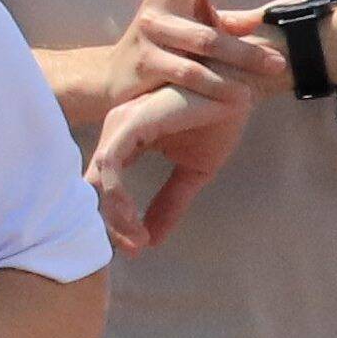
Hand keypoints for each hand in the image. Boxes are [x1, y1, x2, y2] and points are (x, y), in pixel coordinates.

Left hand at [89, 80, 250, 253]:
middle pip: (95, 185)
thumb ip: (170, 203)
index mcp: (128, 137)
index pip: (105, 184)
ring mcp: (121, 123)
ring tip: (137, 239)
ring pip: (98, 179)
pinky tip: (135, 220)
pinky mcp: (130, 122)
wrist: (241, 90)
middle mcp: (118, 129)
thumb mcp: (193, 171)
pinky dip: (117, 197)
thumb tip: (153, 241)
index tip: (135, 247)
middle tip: (134, 248)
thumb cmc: (218, 119)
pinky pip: (110, 166)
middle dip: (111, 223)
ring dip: (114, 216)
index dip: (114, 219)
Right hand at [123, 0, 291, 111]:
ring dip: (246, 53)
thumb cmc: (169, 45)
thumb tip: (285, 15)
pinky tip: (242, 96)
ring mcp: (151, 27)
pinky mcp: (146, 61)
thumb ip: (236, 19)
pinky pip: (189, 73)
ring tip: (277, 64)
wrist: (116, 75)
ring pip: (206, 38)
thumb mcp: (198, 24)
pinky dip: (219, 85)